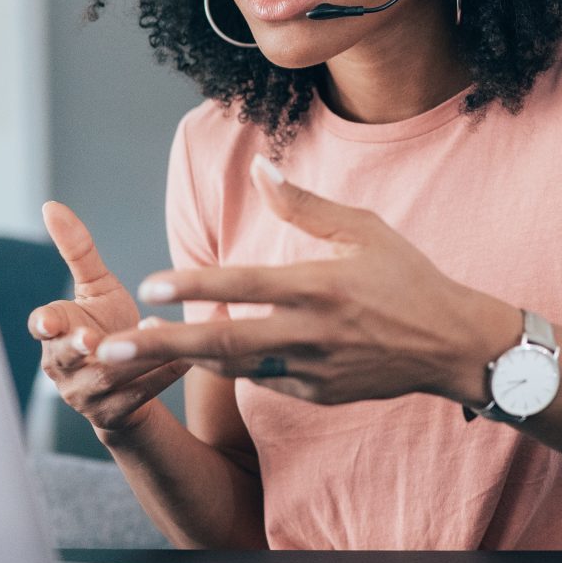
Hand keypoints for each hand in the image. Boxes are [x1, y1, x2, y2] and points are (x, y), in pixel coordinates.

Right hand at [28, 201, 188, 432]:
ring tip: (156, 331)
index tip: (48, 321)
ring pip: (108, 376)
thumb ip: (77, 251)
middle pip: (67, 358)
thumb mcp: (94, 287)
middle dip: (79, 347)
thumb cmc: (106, 324)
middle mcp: (63, 367)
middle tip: (93, 338)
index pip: (42, 327)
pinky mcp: (115, 413)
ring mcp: (87, 395)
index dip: (44, 325)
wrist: (126, 384)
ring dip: (133, 355)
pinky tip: (187, 355)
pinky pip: (140, 394)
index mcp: (55, 333)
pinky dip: (163, 374)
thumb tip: (51, 205)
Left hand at [91, 156, 519, 407]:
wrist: (452, 346)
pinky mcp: (318, 395)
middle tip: (109, 350)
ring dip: (186, 357)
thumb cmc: (407, 278)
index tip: (147, 287)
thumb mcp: (363, 229)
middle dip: (161, 346)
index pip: (243, 285)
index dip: (192, 285)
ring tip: (140, 349)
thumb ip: (304, 204)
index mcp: (321, 286)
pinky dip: (232, 367)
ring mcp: (314, 370)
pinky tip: (204, 353)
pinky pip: (264, 381)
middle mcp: (312, 332)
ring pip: (235, 366)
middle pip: (223, 340)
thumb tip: (259, 167)